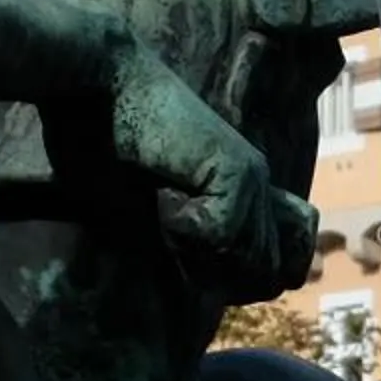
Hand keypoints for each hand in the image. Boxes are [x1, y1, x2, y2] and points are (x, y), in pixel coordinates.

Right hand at [107, 35, 316, 299]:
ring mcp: (253, 176)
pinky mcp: (237, 168)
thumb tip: (212, 293)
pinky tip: (163, 190)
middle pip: (269, 278)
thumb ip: (192, 250)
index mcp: (245, 196)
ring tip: (164, 207)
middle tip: (171, 234)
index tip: (190, 262)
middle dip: (217, 276)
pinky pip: (222, 234)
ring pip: (249, 262)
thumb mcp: (154, 214)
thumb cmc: (106, 148)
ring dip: (198, 253)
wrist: (98, 87)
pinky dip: (184, 227)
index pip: (282, 270)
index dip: (240, 283)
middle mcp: (259, 187)